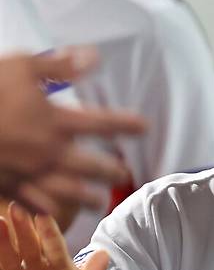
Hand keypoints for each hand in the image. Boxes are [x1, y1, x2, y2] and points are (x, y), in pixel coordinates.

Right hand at [0, 48, 146, 212]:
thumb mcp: (22, 66)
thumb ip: (59, 65)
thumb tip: (93, 57)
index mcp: (56, 121)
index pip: (102, 124)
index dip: (126, 125)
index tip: (144, 127)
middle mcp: (49, 152)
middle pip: (91, 166)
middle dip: (110, 170)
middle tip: (124, 174)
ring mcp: (30, 173)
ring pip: (67, 191)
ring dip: (86, 197)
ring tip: (98, 202)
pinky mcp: (10, 187)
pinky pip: (33, 204)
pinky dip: (46, 210)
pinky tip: (53, 212)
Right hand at [0, 204, 107, 269]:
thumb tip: (104, 254)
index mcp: (64, 268)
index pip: (56, 248)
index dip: (49, 233)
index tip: (43, 216)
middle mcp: (43, 266)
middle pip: (32, 244)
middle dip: (24, 227)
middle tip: (17, 207)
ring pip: (13, 254)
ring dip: (6, 237)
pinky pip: (3, 268)